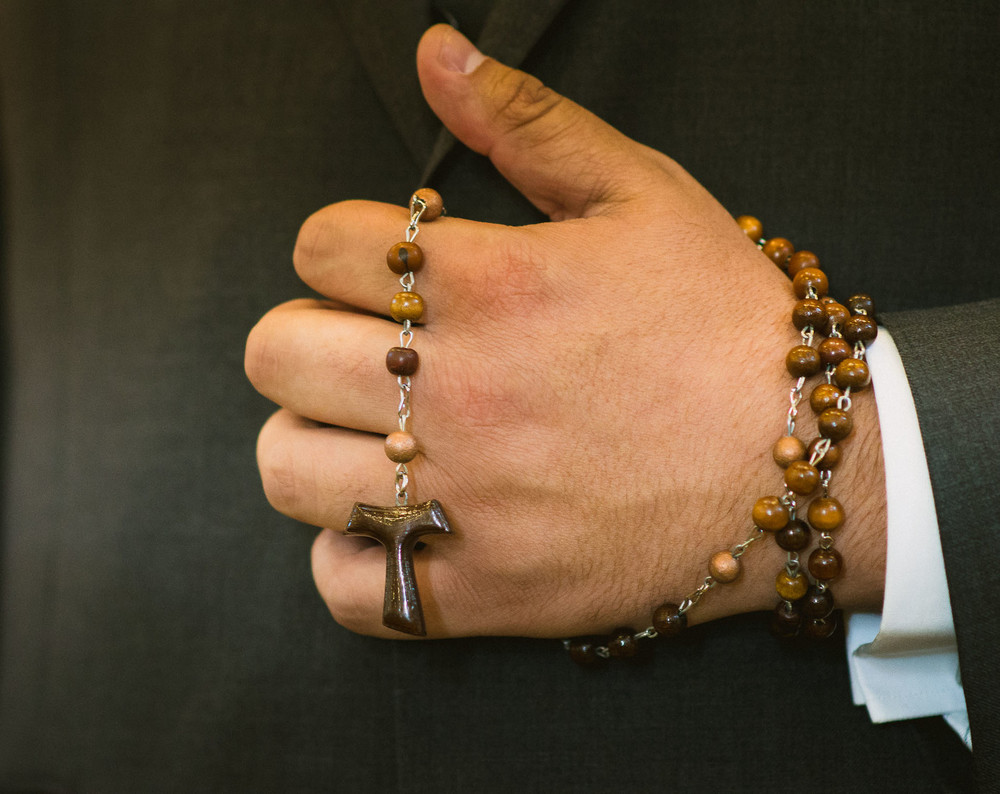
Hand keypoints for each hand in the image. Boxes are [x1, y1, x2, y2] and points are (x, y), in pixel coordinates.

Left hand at [246, 24, 884, 638]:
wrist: (805, 462)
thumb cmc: (723, 324)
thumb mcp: (641, 194)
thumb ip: (527, 121)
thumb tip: (436, 54)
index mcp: (489, 284)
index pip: (317, 244)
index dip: (338, 248)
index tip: (381, 273)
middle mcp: (459, 390)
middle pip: (275, 352)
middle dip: (309, 338)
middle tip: (371, 352)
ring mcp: (464, 500)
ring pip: (285, 468)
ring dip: (314, 445)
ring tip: (376, 439)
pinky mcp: (482, 592)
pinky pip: (345, 584)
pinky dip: (356, 557)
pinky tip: (401, 526)